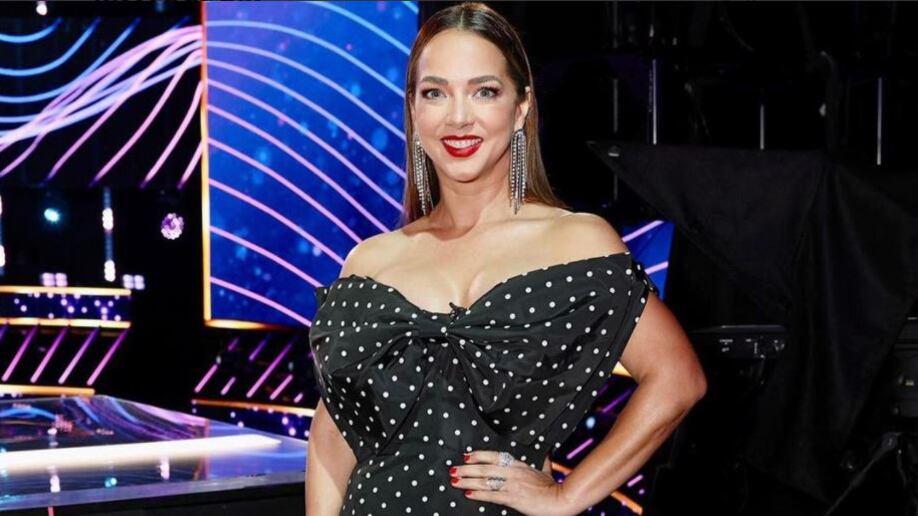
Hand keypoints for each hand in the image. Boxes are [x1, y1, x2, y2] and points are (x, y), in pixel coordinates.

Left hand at [449, 450, 575, 515]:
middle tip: (454, 469)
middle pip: (485, 468)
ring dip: (468, 480)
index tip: (467, 455)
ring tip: (455, 480)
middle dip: (467, 469)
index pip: (495, 456)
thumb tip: (547, 452)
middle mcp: (513, 472)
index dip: (479, 455)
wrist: (560, 500)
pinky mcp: (512, 498)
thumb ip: (543, 460)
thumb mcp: (546, 470)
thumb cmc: (553, 486)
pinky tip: (468, 493)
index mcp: (519, 464)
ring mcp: (512, 485)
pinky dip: (479, 493)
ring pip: (485, 481)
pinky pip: (492, 495)